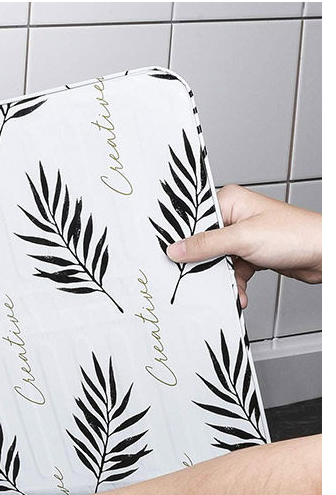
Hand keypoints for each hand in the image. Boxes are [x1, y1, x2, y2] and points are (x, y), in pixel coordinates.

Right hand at [166, 184, 321, 308]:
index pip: (194, 220)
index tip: (174, 259)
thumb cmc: (295, 235)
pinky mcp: (251, 254)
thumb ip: (206, 245)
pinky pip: (232, 272)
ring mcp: (243, 237)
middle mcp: (235, 217)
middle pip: (204, 244)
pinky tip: (240, 292)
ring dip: (223, 280)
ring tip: (231, 289)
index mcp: (230, 201)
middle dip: (206, 266)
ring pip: (218, 262)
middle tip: (203, 279)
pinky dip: (235, 285)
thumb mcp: (242, 239)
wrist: (323, 254)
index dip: (184, 241)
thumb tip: (176, 249)